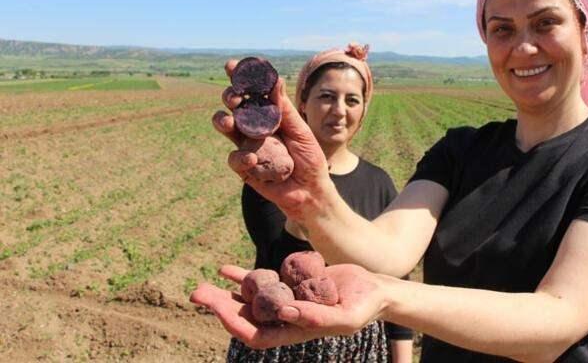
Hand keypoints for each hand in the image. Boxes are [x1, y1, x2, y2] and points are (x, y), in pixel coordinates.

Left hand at [190, 264, 386, 348]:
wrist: (373, 290)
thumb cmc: (363, 307)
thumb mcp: (345, 316)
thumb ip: (316, 316)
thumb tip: (284, 310)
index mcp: (295, 332)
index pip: (257, 335)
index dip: (236, 325)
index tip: (219, 310)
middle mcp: (285, 318)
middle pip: (245, 317)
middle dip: (220, 307)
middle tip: (196, 294)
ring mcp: (285, 300)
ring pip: (248, 300)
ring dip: (224, 295)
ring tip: (201, 287)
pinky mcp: (290, 283)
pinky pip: (261, 281)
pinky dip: (242, 277)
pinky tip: (224, 270)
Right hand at [213, 60, 329, 220]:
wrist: (311, 190)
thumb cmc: (309, 158)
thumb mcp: (301, 131)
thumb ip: (286, 109)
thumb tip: (275, 80)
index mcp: (269, 114)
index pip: (252, 92)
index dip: (240, 78)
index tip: (231, 66)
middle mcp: (255, 126)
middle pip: (234, 106)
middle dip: (230, 97)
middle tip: (235, 98)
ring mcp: (247, 145)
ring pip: (226, 127)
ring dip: (223, 121)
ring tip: (228, 121)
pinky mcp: (244, 167)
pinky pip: (234, 158)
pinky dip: (241, 157)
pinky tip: (252, 157)